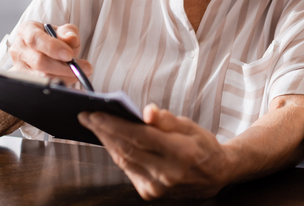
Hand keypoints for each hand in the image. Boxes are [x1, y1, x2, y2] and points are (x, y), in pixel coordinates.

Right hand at [8, 20, 91, 85]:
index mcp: (26, 30)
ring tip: (78, 74)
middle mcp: (18, 49)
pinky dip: (57, 87)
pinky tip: (68, 83)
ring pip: (40, 77)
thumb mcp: (63, 32)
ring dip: (63, 78)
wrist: (46, 51)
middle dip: (63, 67)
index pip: (35, 39)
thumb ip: (68, 32)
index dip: (52, 48)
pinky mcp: (22, 82)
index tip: (69, 55)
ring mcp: (17, 67)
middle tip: (82, 69)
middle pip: (39, 62)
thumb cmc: (54, 40)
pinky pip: (40, 88)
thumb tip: (70, 38)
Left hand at [79, 104, 233, 199]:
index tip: (95, 113)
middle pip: (127, 149)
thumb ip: (166, 120)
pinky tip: (110, 140)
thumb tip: (146, 111)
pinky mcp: (150, 193)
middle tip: (86, 116)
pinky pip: (128, 170)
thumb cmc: (203, 146)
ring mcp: (158, 187)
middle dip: (103, 131)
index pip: (140, 137)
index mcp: (181, 153)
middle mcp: (167, 173)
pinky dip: (117, 153)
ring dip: (107, 141)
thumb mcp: (190, 126)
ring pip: (124, 160)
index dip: (114, 125)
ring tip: (95, 125)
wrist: (216, 176)